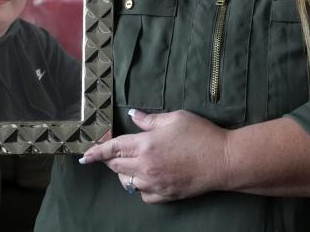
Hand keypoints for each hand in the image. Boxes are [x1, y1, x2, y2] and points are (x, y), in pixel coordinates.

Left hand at [79, 109, 229, 203]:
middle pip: (116, 165)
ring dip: (125, 172)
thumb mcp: (175, 118)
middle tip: (111, 153)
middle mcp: (145, 166)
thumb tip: (133, 115)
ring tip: (132, 163)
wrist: (223, 160)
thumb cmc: (201, 134)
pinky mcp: (165, 195)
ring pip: (127, 181)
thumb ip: (150, 119)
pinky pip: (142, 194)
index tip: (86, 154)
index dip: (97, 150)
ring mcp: (154, 183)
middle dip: (110, 159)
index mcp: (146, 144)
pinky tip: (148, 177)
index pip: (113, 147)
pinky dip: (140, 186)